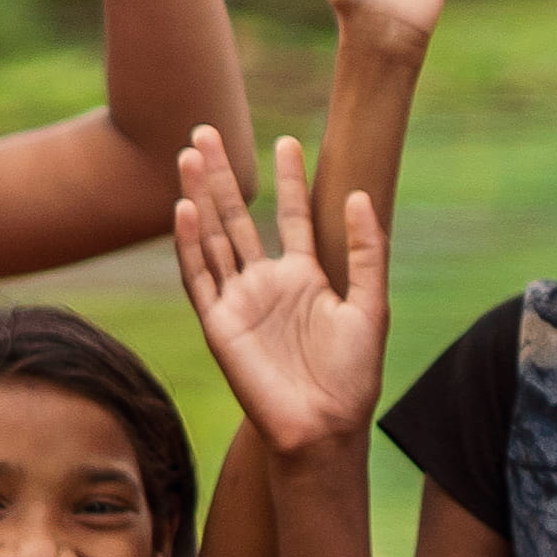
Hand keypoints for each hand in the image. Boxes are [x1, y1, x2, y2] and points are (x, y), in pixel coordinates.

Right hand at [166, 123, 387, 457]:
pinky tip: (186, 208)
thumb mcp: (370, 305)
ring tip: (190, 154)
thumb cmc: (353, 375)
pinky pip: (199, 276)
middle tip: (207, 131)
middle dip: (225, 174)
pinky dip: (190, 243)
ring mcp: (238, 301)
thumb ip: (365, 251)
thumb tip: (359, 194)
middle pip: (239, 217)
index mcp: (304, 276)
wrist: (323, 426)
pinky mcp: (218, 323)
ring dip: (201, 196)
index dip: (290, 179)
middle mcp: (266, 283)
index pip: (291, 215)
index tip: (286, 140)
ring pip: (213, 237)